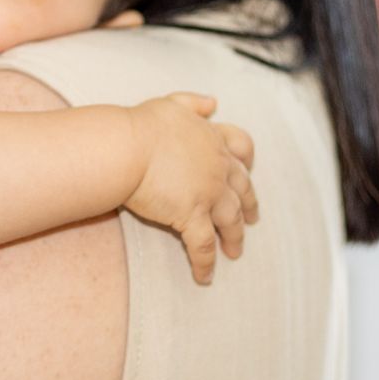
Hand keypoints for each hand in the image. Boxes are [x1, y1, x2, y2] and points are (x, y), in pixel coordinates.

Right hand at [125, 93, 258, 284]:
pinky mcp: (192, 216)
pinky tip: (205, 277)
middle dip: (249, 205)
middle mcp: (217, 167)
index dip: (246, 161)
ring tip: (235, 253)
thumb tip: (213, 102)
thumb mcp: (171, 104)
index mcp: (211, 139)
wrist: (127, 147)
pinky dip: (206, 263)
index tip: (248, 170)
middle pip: (242, 189)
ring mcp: (208, 194)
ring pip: (230, 220)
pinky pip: (203, 245)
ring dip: (234, 238)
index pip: (241, 148)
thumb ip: (193, 103)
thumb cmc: (141, 125)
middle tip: (252, 218)